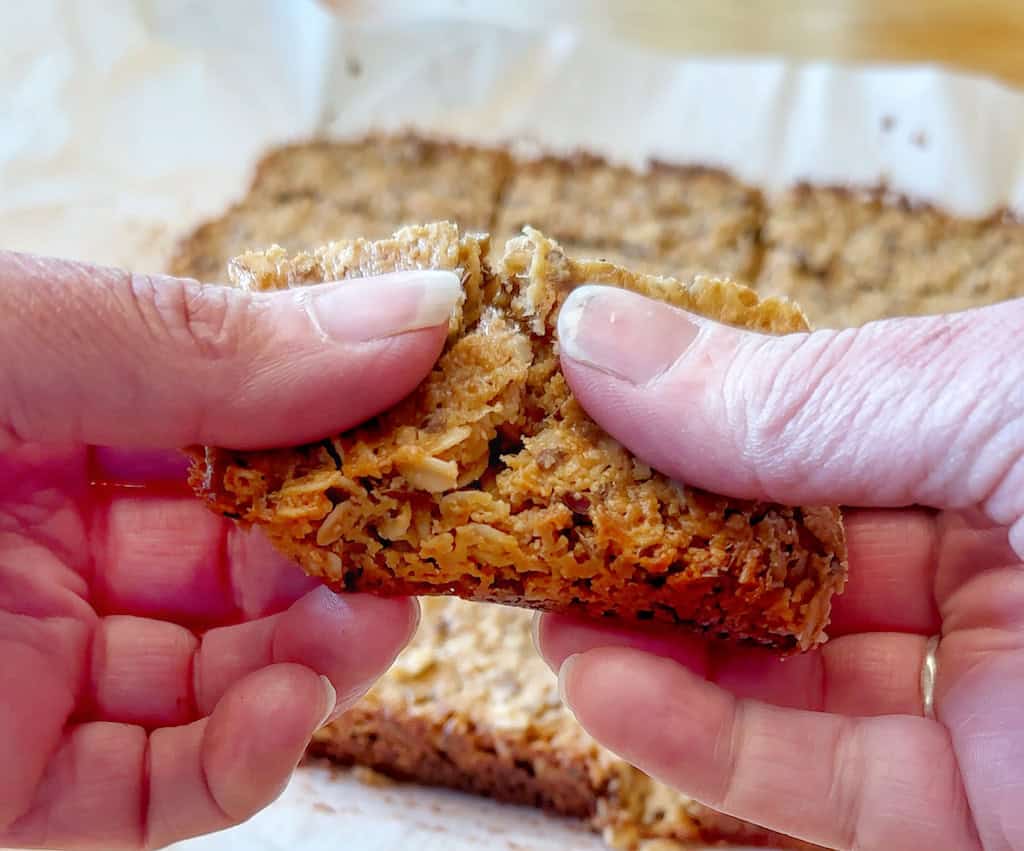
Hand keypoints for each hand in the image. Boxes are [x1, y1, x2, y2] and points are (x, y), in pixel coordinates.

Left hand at [0, 252, 459, 848]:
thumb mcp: (16, 347)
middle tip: (421, 554)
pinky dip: (244, 757)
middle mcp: (56, 540)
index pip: (244, 427)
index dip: (345, 432)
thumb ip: (216, 344)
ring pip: (231, 674)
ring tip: (366, 634)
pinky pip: (164, 787)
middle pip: (253, 559)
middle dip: (347, 560)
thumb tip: (419, 310)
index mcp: (56, 413)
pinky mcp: (17, 788)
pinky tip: (284, 712)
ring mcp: (41, 670)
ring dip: (316, 662)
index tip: (433, 435)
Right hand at [539, 285, 1023, 850]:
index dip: (677, 420)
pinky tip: (605, 691)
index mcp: (985, 439)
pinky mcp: (972, 814)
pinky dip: (699, 744)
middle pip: (772, 559)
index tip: (565, 406)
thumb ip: (792, 395)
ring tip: (548, 617)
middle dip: (647, 546)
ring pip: (777, 680)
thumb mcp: (984, 398)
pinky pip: (817, 783)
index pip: (798, 430)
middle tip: (539, 524)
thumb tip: (596, 336)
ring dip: (649, 652)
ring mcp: (979, 696)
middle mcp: (984, 563)